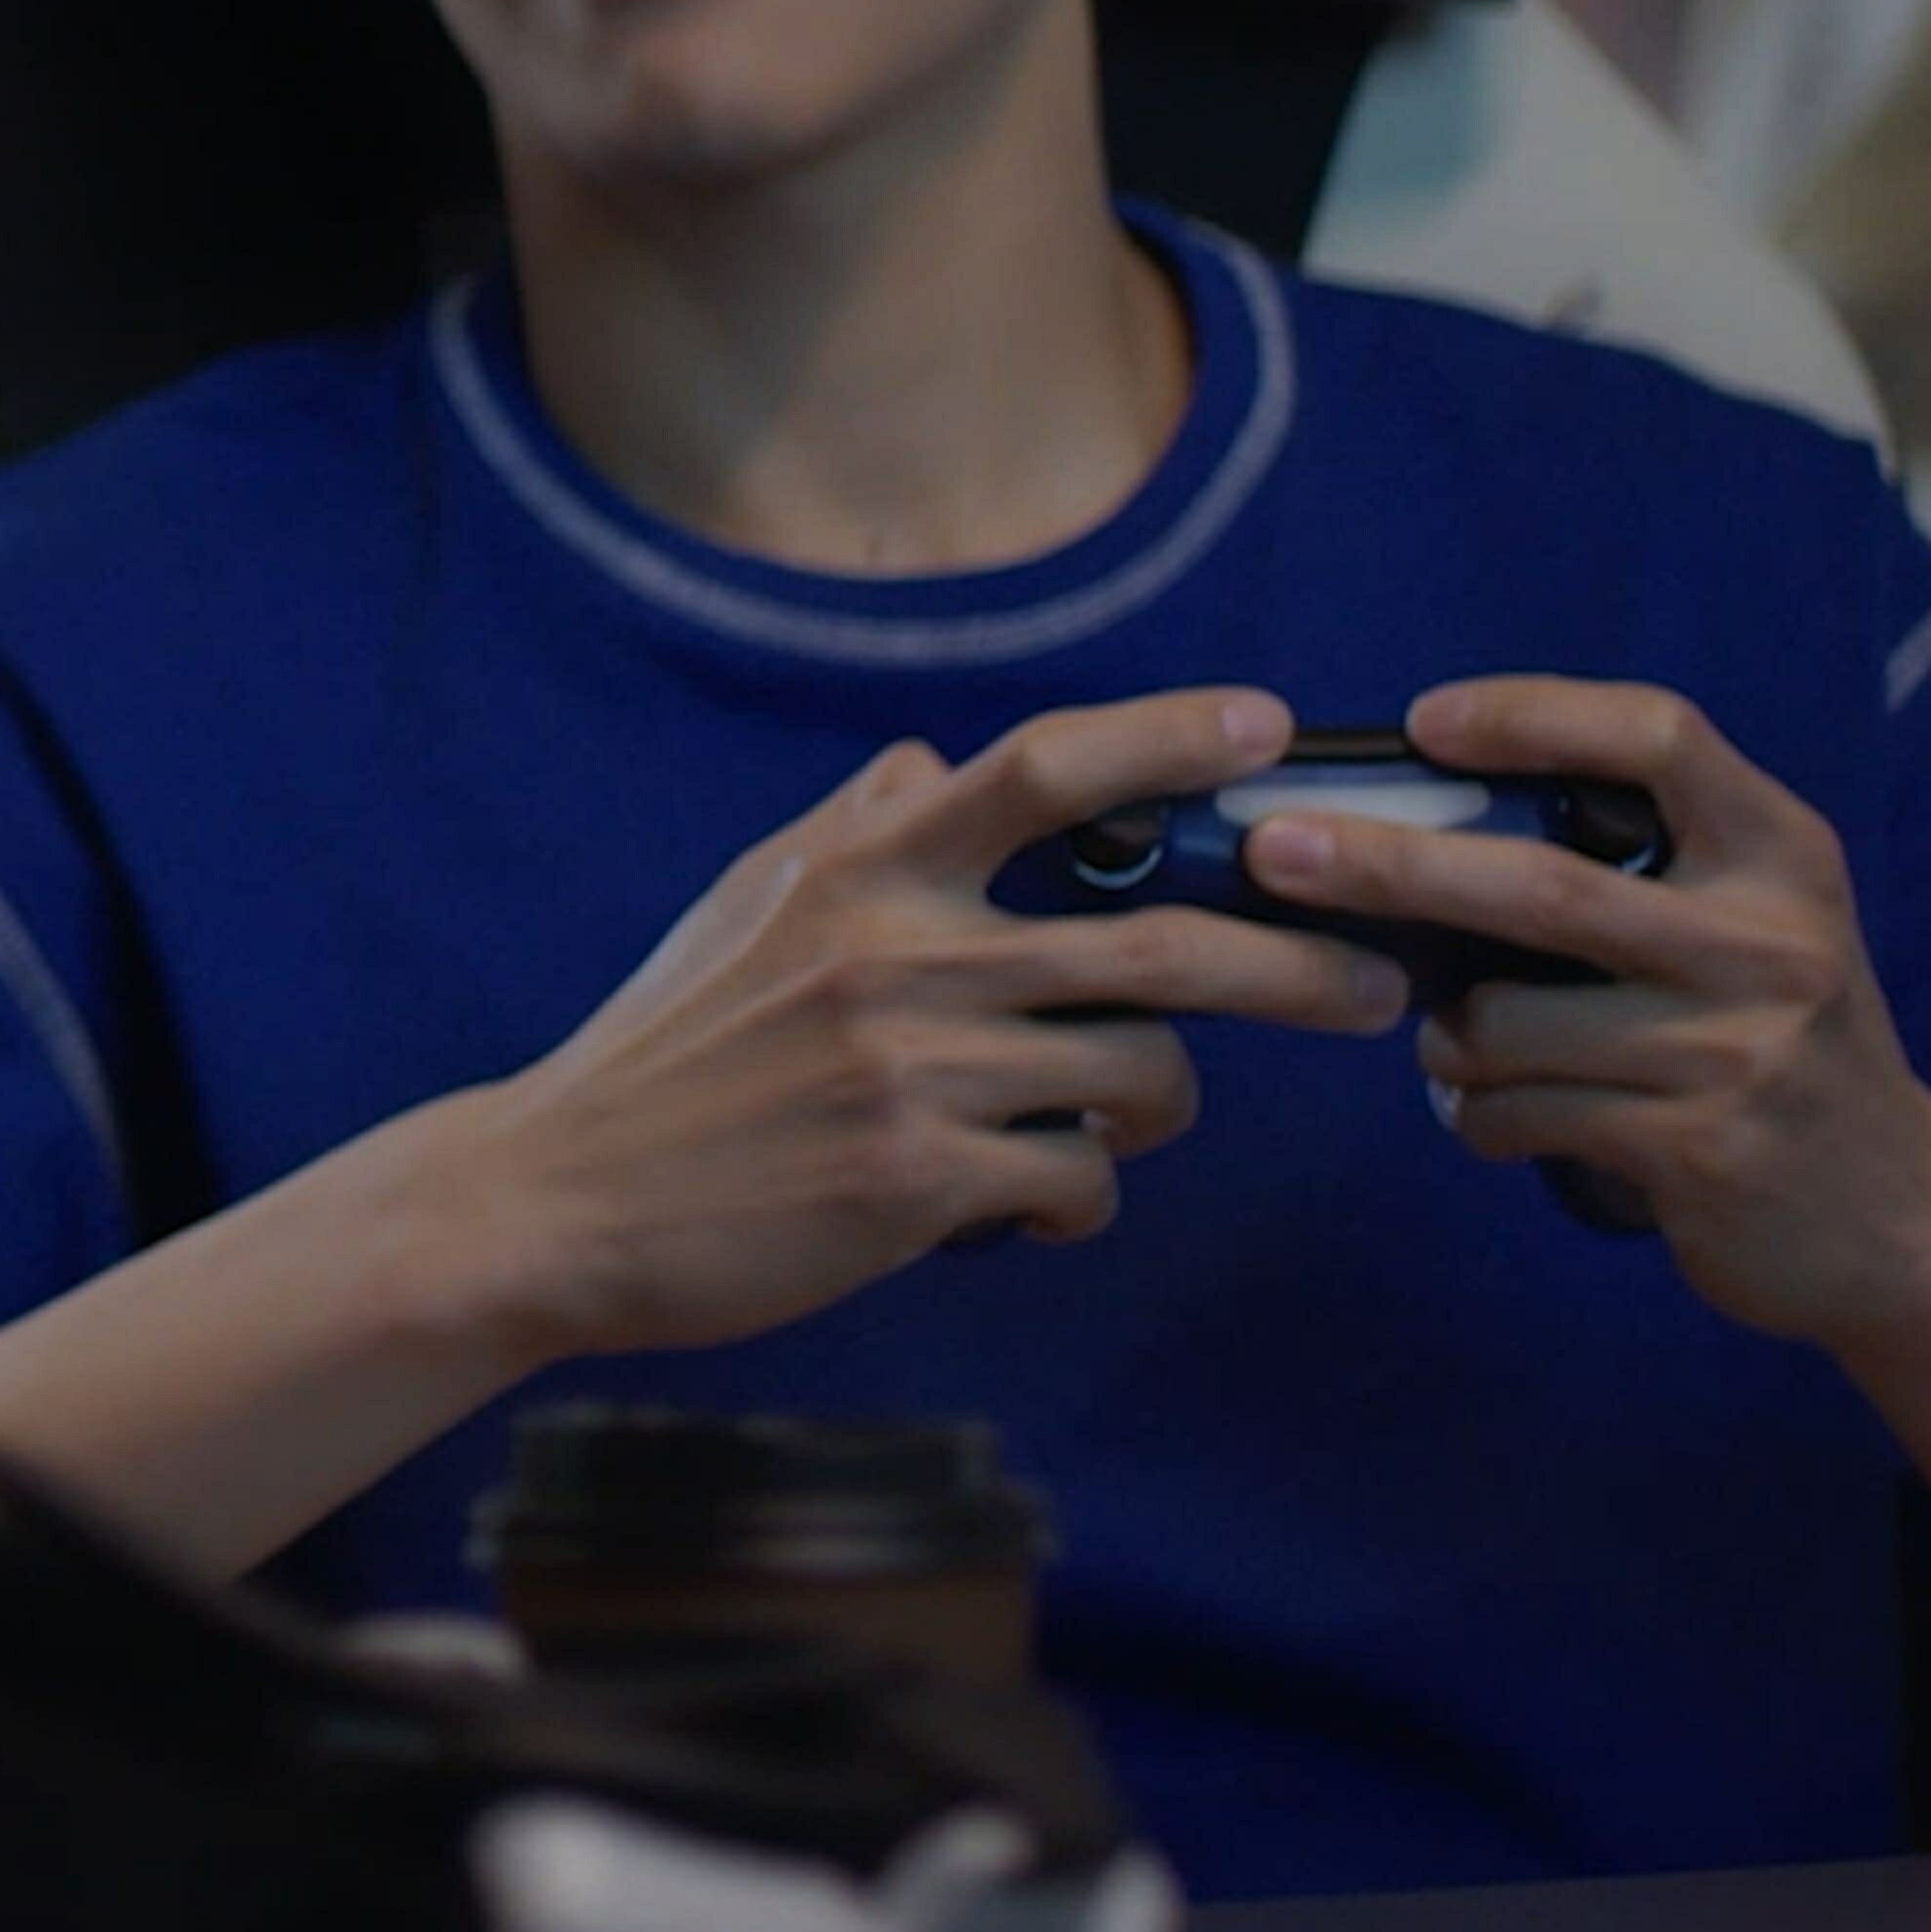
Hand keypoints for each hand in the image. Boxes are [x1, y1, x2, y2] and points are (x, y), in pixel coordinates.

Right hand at [441, 691, 1411, 1362]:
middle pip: (1164, 943)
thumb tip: (941, 767)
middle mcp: (900, 954)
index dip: (1167, 738)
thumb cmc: (667, 1050)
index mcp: (862, 869)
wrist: (560, 1197)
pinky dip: (1076, 1198)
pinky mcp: (922, 1182)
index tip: (1263, 725)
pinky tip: (1022, 1205)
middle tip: (1371, 986)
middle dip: (1299, 965)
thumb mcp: (745, 907)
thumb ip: (857, 831)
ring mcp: (915, 1070)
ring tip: (1111, 1123)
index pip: (1042, 769)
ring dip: (1155, 1107)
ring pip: (1142, 1078)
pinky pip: (1082, 1183)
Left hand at [1264, 679, 1930, 1344]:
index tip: (1423, 721)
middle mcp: (1770, 942)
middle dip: (1388, 865)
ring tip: (1459, 1048)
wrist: (1896, 1215)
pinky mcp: (1700, 1149)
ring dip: (1442, 1040)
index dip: (1533, 715)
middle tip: (1276, 848)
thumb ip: (1641, 866)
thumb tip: (1420, 824)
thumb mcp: (1750, 926)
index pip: (1659, 737)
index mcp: (1782, 855)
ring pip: (1505, 1024)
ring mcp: (1740, 1052)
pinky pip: (1517, 1113)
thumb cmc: (1776, 1042)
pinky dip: (1476, 1116)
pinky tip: (1500, 1120)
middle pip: (1539, 887)